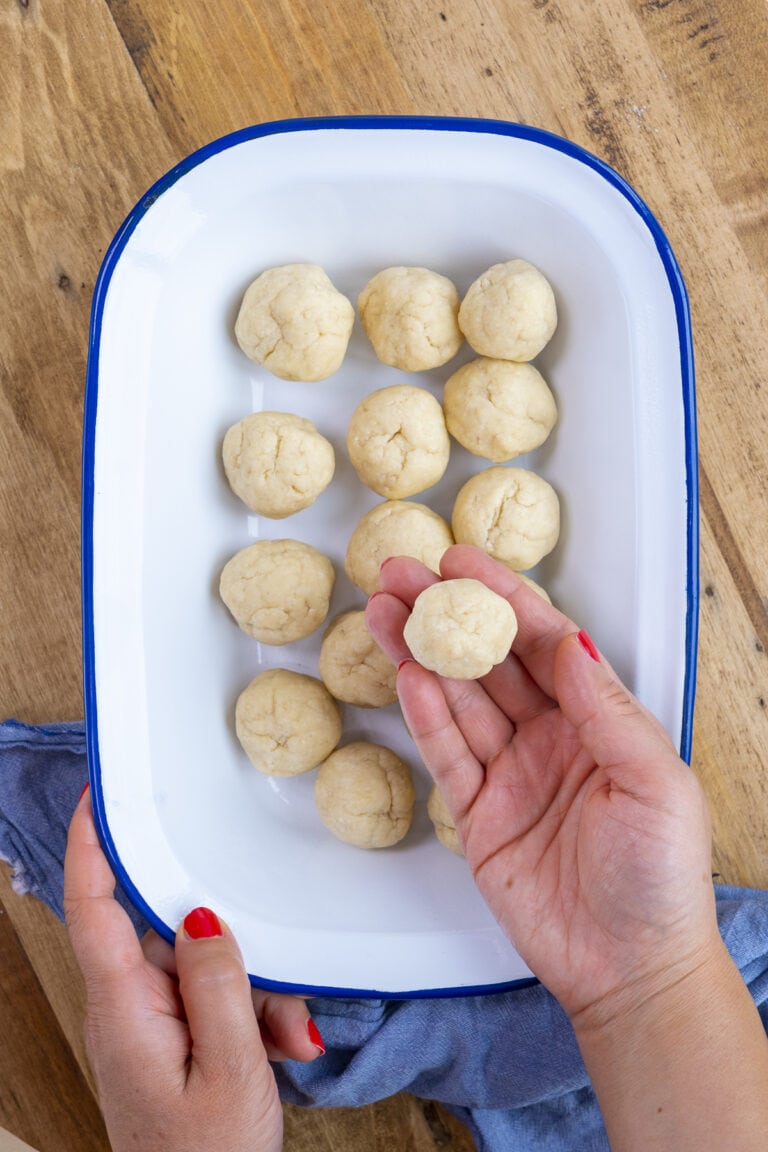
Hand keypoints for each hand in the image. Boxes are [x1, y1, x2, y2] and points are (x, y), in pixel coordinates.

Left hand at [64, 790, 321, 1151]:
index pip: (94, 907)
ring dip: (250, 992)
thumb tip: (200, 914)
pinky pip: (208, 998)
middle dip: (231, 950)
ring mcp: (146, 1026)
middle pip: (171, 936)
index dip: (92, 845)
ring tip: (281, 1041)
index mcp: (124, 1010)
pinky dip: (247, 1014)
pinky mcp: (168, 1040)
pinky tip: (275, 1047)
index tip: (101, 796)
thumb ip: (217, 984)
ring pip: (200, 966)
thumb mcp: (230, 1069)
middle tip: (276, 999)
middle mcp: (126, 1010)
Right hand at [366, 545, 717, 1027]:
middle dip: (446, 614)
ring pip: (457, 698)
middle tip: (401, 573)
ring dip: (421, 653)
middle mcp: (551, 737)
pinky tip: (405, 675)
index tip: (462, 563)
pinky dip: (424, 715)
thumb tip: (572, 640)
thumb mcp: (655, 782)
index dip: (503, 598)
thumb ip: (606, 709)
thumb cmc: (660, 879)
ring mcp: (511, 773)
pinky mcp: (478, 815)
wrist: (629, 969)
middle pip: (489, 661)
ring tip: (384, 610)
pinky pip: (446, 754)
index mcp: (598, 719)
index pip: (543, 641)